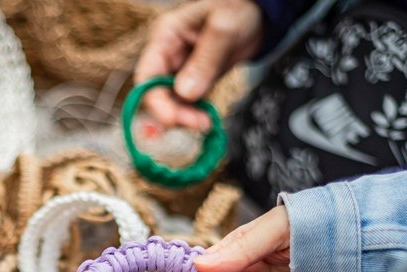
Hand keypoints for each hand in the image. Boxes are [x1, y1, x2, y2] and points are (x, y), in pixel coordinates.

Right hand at [134, 0, 262, 130]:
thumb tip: (186, 94)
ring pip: (173, 101)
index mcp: (166, 36)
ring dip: (186, 117)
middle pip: (158, 92)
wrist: (258, 13)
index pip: (147, 74)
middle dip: (174, 112)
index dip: (155, 99)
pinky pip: (189, 103)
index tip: (171, 119)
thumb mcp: (224, 28)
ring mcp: (181, 69)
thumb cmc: (237, 8)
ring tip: (206, 123)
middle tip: (198, 124)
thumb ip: (205, 61)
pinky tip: (207, 119)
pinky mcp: (196, 80)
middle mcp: (169, 55)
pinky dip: (196, 114)